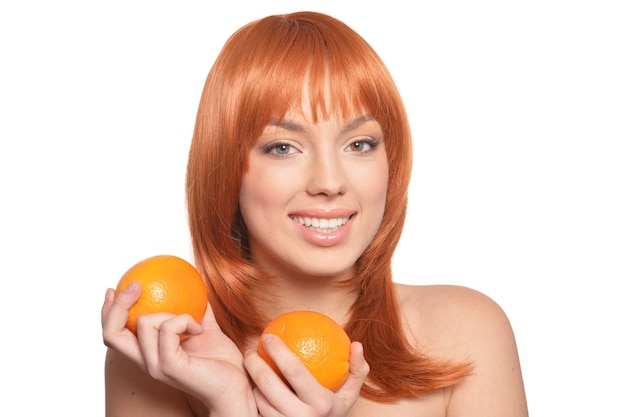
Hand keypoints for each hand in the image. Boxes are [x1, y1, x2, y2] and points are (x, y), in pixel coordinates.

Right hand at [101, 282, 256, 415]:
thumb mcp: (203, 329)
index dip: (107, 311)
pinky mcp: (169, 365)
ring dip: (172, 312)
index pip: (114, 334)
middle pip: (111, 334)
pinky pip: (168, 328)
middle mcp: (146, 361)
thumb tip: (193, 286)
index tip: (113, 288)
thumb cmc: (222, 361)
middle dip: (117, 305)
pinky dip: (185, 320)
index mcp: (149, 353)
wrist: (236, 383)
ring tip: (195, 323)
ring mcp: (156, 365)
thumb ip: (194, 311)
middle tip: (136, 285)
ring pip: (145, 322)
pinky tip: (199, 330)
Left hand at [244, 334, 369, 415]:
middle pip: (269, 385)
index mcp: (321, 404)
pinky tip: (252, 383)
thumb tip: (356, 345)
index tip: (268, 336)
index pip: (294, 371)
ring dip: (252, 380)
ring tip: (250, 364)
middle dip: (254, 362)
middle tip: (251, 349)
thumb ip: (357, 369)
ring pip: (259, 400)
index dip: (278, 350)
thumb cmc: (335, 409)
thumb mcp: (351, 393)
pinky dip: (253, 397)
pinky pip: (257, 412)